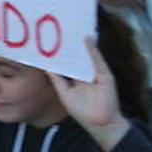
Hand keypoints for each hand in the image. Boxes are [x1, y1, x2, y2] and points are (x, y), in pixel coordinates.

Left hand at [44, 36, 129, 151]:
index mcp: (76, 79)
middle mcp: (86, 74)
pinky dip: (92, 49)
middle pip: (77, 57)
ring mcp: (96, 73)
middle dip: (70, 46)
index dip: (61, 53)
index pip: (68, 62)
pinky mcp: (105, 74)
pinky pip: (97, 59)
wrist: (99, 122)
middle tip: (61, 30)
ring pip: (87, 55)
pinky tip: (87, 39)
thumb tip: (46, 67)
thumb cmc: (81, 111)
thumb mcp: (64, 93)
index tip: (51, 41)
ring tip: (73, 29)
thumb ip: (57, 79)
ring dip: (81, 44)